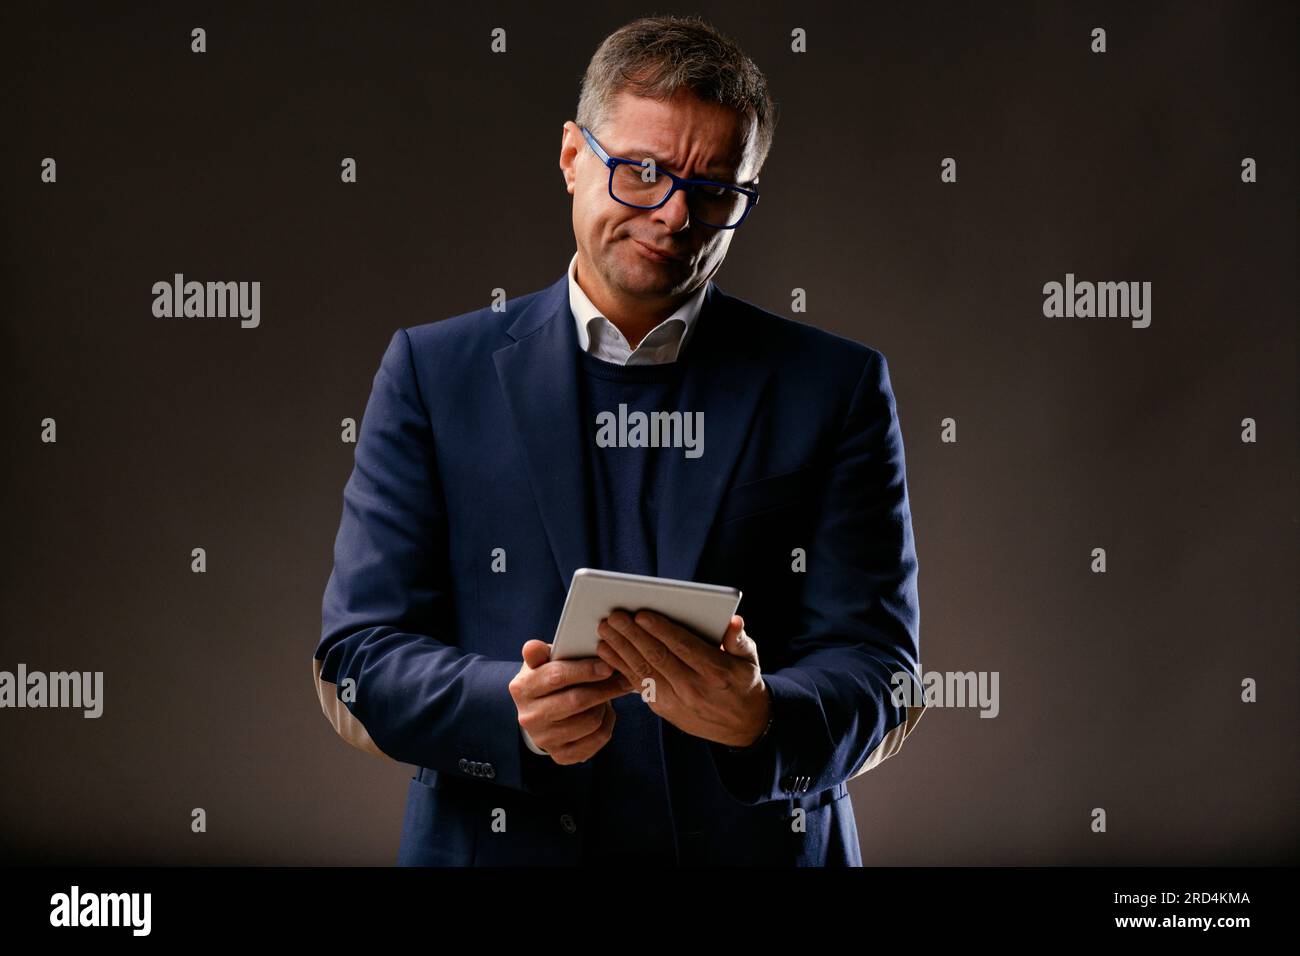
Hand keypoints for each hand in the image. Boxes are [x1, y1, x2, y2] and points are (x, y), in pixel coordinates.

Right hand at [509, 639, 632, 764]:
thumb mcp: (541, 662)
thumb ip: (539, 653)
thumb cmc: (547, 679)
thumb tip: (533, 648)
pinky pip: (597, 740)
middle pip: (576, 701)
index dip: (585, 670)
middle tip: (623, 679)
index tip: (607, 666)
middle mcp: (529, 717)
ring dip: (606, 705)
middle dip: (605, 688)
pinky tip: (605, 712)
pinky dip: (608, 724)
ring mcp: (544, 739)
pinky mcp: (561, 755)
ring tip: (609, 693)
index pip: (556, 677)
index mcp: (522, 688)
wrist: (542, 712)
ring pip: (590, 721)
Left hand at [596, 611, 770, 747]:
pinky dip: (620, 667)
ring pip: (643, 671)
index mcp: (716, 672)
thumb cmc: (742, 683)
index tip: (641, 614)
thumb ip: (739, 639)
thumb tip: (733, 621)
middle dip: (632, 635)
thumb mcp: (749, 660)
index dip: (661, 630)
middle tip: (614, 616)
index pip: (684, 647)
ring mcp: (676, 701)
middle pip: (657, 657)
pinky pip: (638, 685)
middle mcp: (693, 688)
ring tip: (604, 631)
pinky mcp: (663, 709)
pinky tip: (607, 651)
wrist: (740, 726)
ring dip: (620, 649)